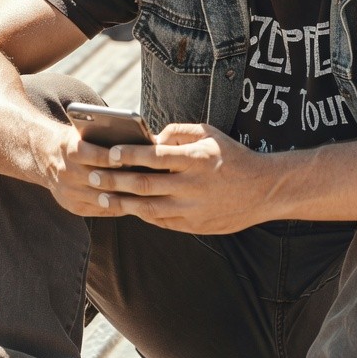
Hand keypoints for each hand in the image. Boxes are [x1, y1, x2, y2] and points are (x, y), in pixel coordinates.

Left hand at [69, 122, 270, 233]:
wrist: (264, 190)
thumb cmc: (233, 157)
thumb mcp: (210, 134)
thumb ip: (178, 131)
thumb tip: (150, 138)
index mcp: (195, 159)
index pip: (153, 157)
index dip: (128, 155)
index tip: (109, 152)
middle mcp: (192, 185)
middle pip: (144, 185)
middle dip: (113, 181)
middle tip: (92, 177)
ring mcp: (193, 208)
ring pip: (147, 208)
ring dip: (121, 203)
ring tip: (101, 198)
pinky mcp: (194, 225)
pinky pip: (161, 221)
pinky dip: (142, 214)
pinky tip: (127, 208)